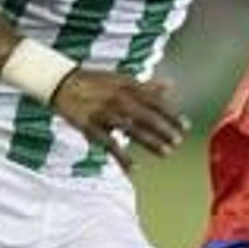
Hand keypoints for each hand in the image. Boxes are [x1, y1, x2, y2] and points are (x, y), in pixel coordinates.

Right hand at [50, 71, 187, 171]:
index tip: (186, 126)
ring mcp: (104, 112)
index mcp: (127, 86)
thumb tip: (170, 85)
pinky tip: (134, 168)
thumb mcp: (121, 79)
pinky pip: (109, 144)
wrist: (62, 83)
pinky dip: (122, 157)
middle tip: (178, 141)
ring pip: (131, 129)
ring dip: (151, 142)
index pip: (155, 101)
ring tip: (166, 153)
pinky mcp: (91, 126)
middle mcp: (118, 98)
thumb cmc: (95, 82)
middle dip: (164, 130)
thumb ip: (146, 86)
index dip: (171, 114)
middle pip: (146, 116)